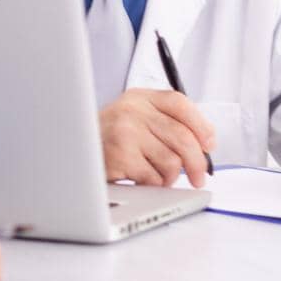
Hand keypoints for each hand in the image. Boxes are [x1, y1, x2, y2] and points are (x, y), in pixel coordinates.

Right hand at [100, 89, 214, 186]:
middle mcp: (132, 110)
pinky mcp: (121, 154)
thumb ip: (164, 122)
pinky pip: (154, 177)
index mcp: (139, 97)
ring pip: (172, 161)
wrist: (72, 150)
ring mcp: (125, 131)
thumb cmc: (107, 139)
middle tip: (198, 177)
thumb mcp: (133, 118)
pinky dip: (151, 183)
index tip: (209, 145)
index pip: (180, 103)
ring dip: (168, 176)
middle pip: (183, 136)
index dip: (201, 125)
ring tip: (154, 174)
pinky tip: (138, 177)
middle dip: (197, 163)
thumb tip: (203, 144)